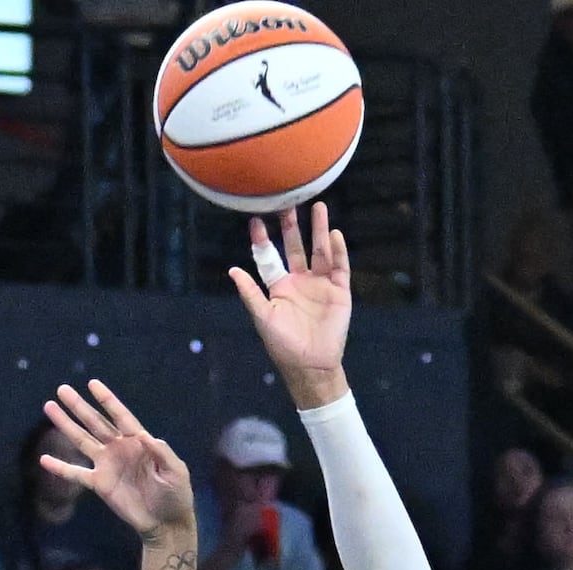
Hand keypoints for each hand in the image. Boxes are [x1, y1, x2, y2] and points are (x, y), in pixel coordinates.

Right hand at [39, 380, 197, 540]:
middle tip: (62, 389)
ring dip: (66, 425)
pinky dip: (60, 467)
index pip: (120, 416)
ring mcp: (107, 465)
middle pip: (95, 422)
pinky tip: (44, 460)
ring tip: (50, 407)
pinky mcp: (99, 484)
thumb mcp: (175, 471)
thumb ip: (162, 453)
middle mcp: (119, 447)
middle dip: (79, 406)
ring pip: (82, 440)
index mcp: (138, 441)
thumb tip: (145, 436)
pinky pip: (76, 474)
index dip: (107, 400)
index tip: (92, 384)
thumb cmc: (175, 494)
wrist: (165, 523)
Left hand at [229, 204, 354, 399]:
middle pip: (296, 246)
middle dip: (292, 226)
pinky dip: (338, 250)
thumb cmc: (283, 344)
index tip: (255, 220)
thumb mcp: (263, 317)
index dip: (263, 240)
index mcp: (280, 286)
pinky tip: (334, 234)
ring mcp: (321, 284)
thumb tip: (232, 270)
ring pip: (320, 250)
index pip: (271, 257)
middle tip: (288, 202)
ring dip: (319, 229)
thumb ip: (250, 293)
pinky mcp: (340, 291)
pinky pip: (339, 266)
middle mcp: (301, 281)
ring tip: (318, 206)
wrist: (311, 365)